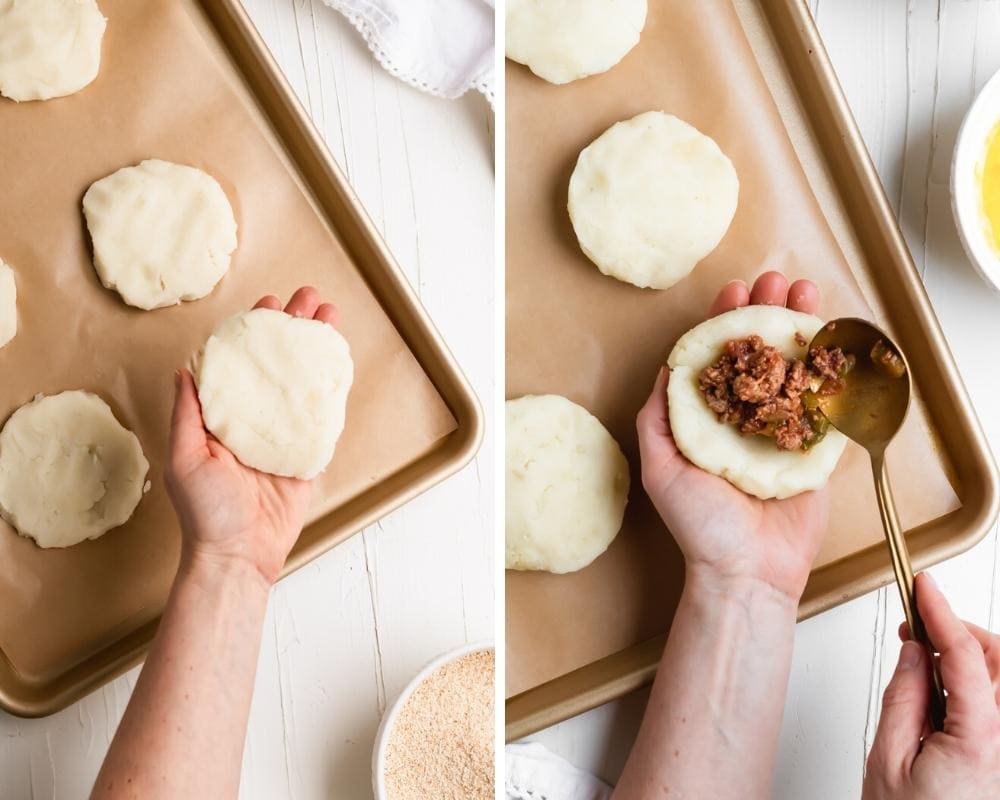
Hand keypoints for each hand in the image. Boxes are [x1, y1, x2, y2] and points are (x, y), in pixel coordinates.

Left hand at [166, 287, 339, 586]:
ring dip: (316, 347)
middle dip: (293, 327)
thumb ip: (187, 414)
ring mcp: (284, 434)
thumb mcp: (184, 459)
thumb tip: (184, 370)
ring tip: (328, 316)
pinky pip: (324, 415)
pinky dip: (332, 386)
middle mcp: (254, 419)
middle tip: (308, 297)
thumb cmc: (205, 512)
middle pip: (277, 363)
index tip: (267, 304)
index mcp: (223, 416)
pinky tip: (338, 361)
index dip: (254, 331)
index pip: (241, 362)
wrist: (240, 554)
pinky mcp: (308, 453)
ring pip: (303, 381)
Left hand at [636, 271, 826, 600]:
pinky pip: (825, 402)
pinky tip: (834, 338)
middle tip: (774, 279)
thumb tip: (665, 369)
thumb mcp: (660, 466)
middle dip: (766, 312)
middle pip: (758, 354)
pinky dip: (830, 369)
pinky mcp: (814, 449)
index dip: (723, 323)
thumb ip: (657, 418)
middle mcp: (744, 419)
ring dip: (801, 328)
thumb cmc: (699, 525)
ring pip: (793, 368)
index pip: (716, 359)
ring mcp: (781, 432)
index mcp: (707, 420)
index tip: (732, 293)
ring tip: (806, 292)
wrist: (747, 570)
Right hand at [863, 573, 999, 798]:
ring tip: (927, 658)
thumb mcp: (888, 759)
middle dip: (964, 632)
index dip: (942, 612)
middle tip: (922, 625)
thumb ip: (903, 696)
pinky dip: (975, 684)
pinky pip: (998, 706)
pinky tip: (945, 688)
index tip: (924, 585)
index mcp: (982, 741)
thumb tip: (913, 652)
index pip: (966, 655)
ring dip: (972, 657)